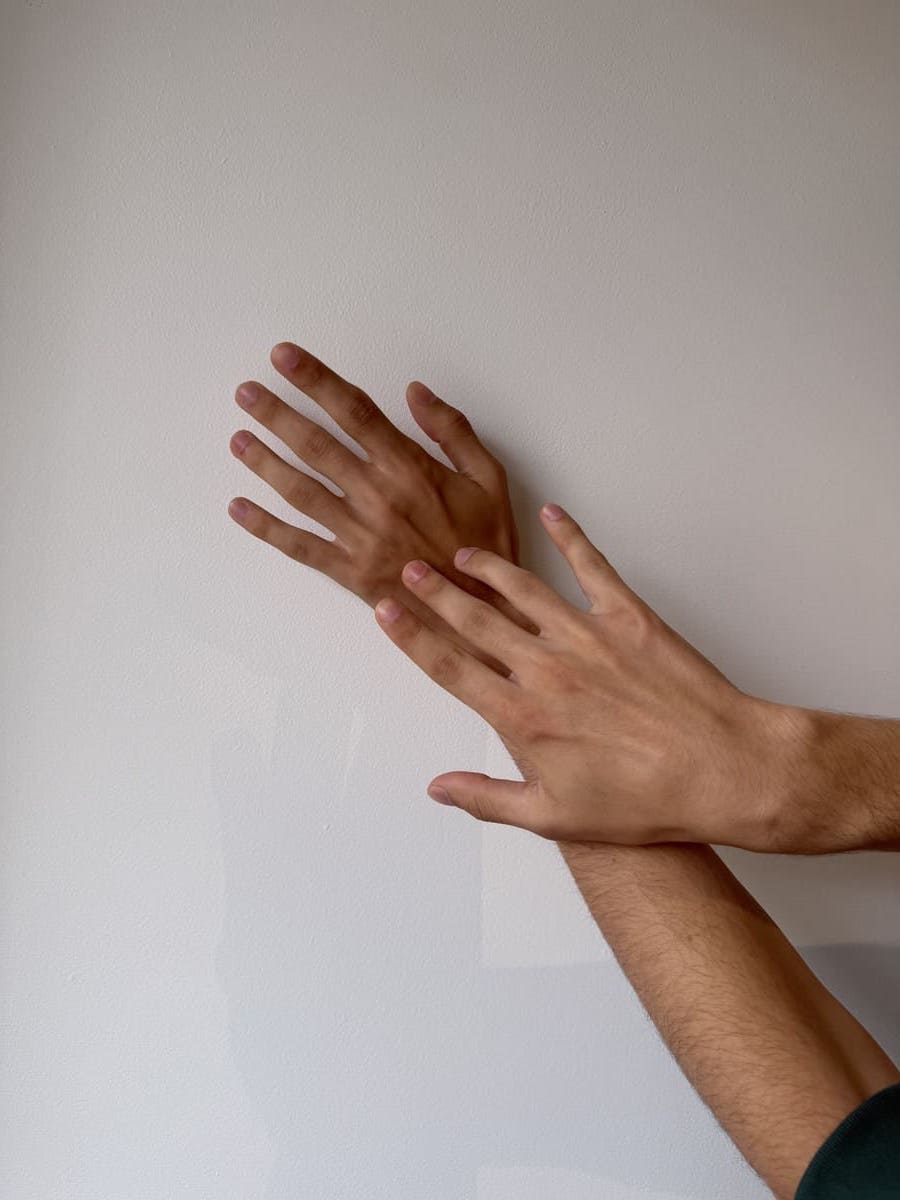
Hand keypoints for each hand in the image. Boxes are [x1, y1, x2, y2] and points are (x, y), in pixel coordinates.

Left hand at [227, 342, 528, 660]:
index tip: (286, 357)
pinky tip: (239, 509)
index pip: (354, 411)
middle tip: (246, 392)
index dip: (316, 380)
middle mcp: (378, 496)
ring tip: (237, 439)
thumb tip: (416, 392)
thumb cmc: (488, 545)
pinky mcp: (350, 570)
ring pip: (301, 491)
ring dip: (265, 463)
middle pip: (317, 445)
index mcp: (410, 468)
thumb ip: (453, 431)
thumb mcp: (490, 478)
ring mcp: (360, 535)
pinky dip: (266, 528)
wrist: (486, 613)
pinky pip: (300, 545)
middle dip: (277, 414)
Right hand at [374, 503, 814, 851]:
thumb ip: (488, 798)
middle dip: (436, 592)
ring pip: (521, 589)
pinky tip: (553, 515)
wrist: (722, 770)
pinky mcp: (628, 618)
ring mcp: (586, 637)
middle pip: (474, 619)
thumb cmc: (645, 803)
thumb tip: (438, 788)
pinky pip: (591, 567)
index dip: (411, 637)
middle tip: (411, 569)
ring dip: (487, 567)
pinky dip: (570, 537)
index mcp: (522, 716)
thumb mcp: (554, 817)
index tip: (385, 611)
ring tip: (463, 553)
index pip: (449, 667)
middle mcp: (545, 668)